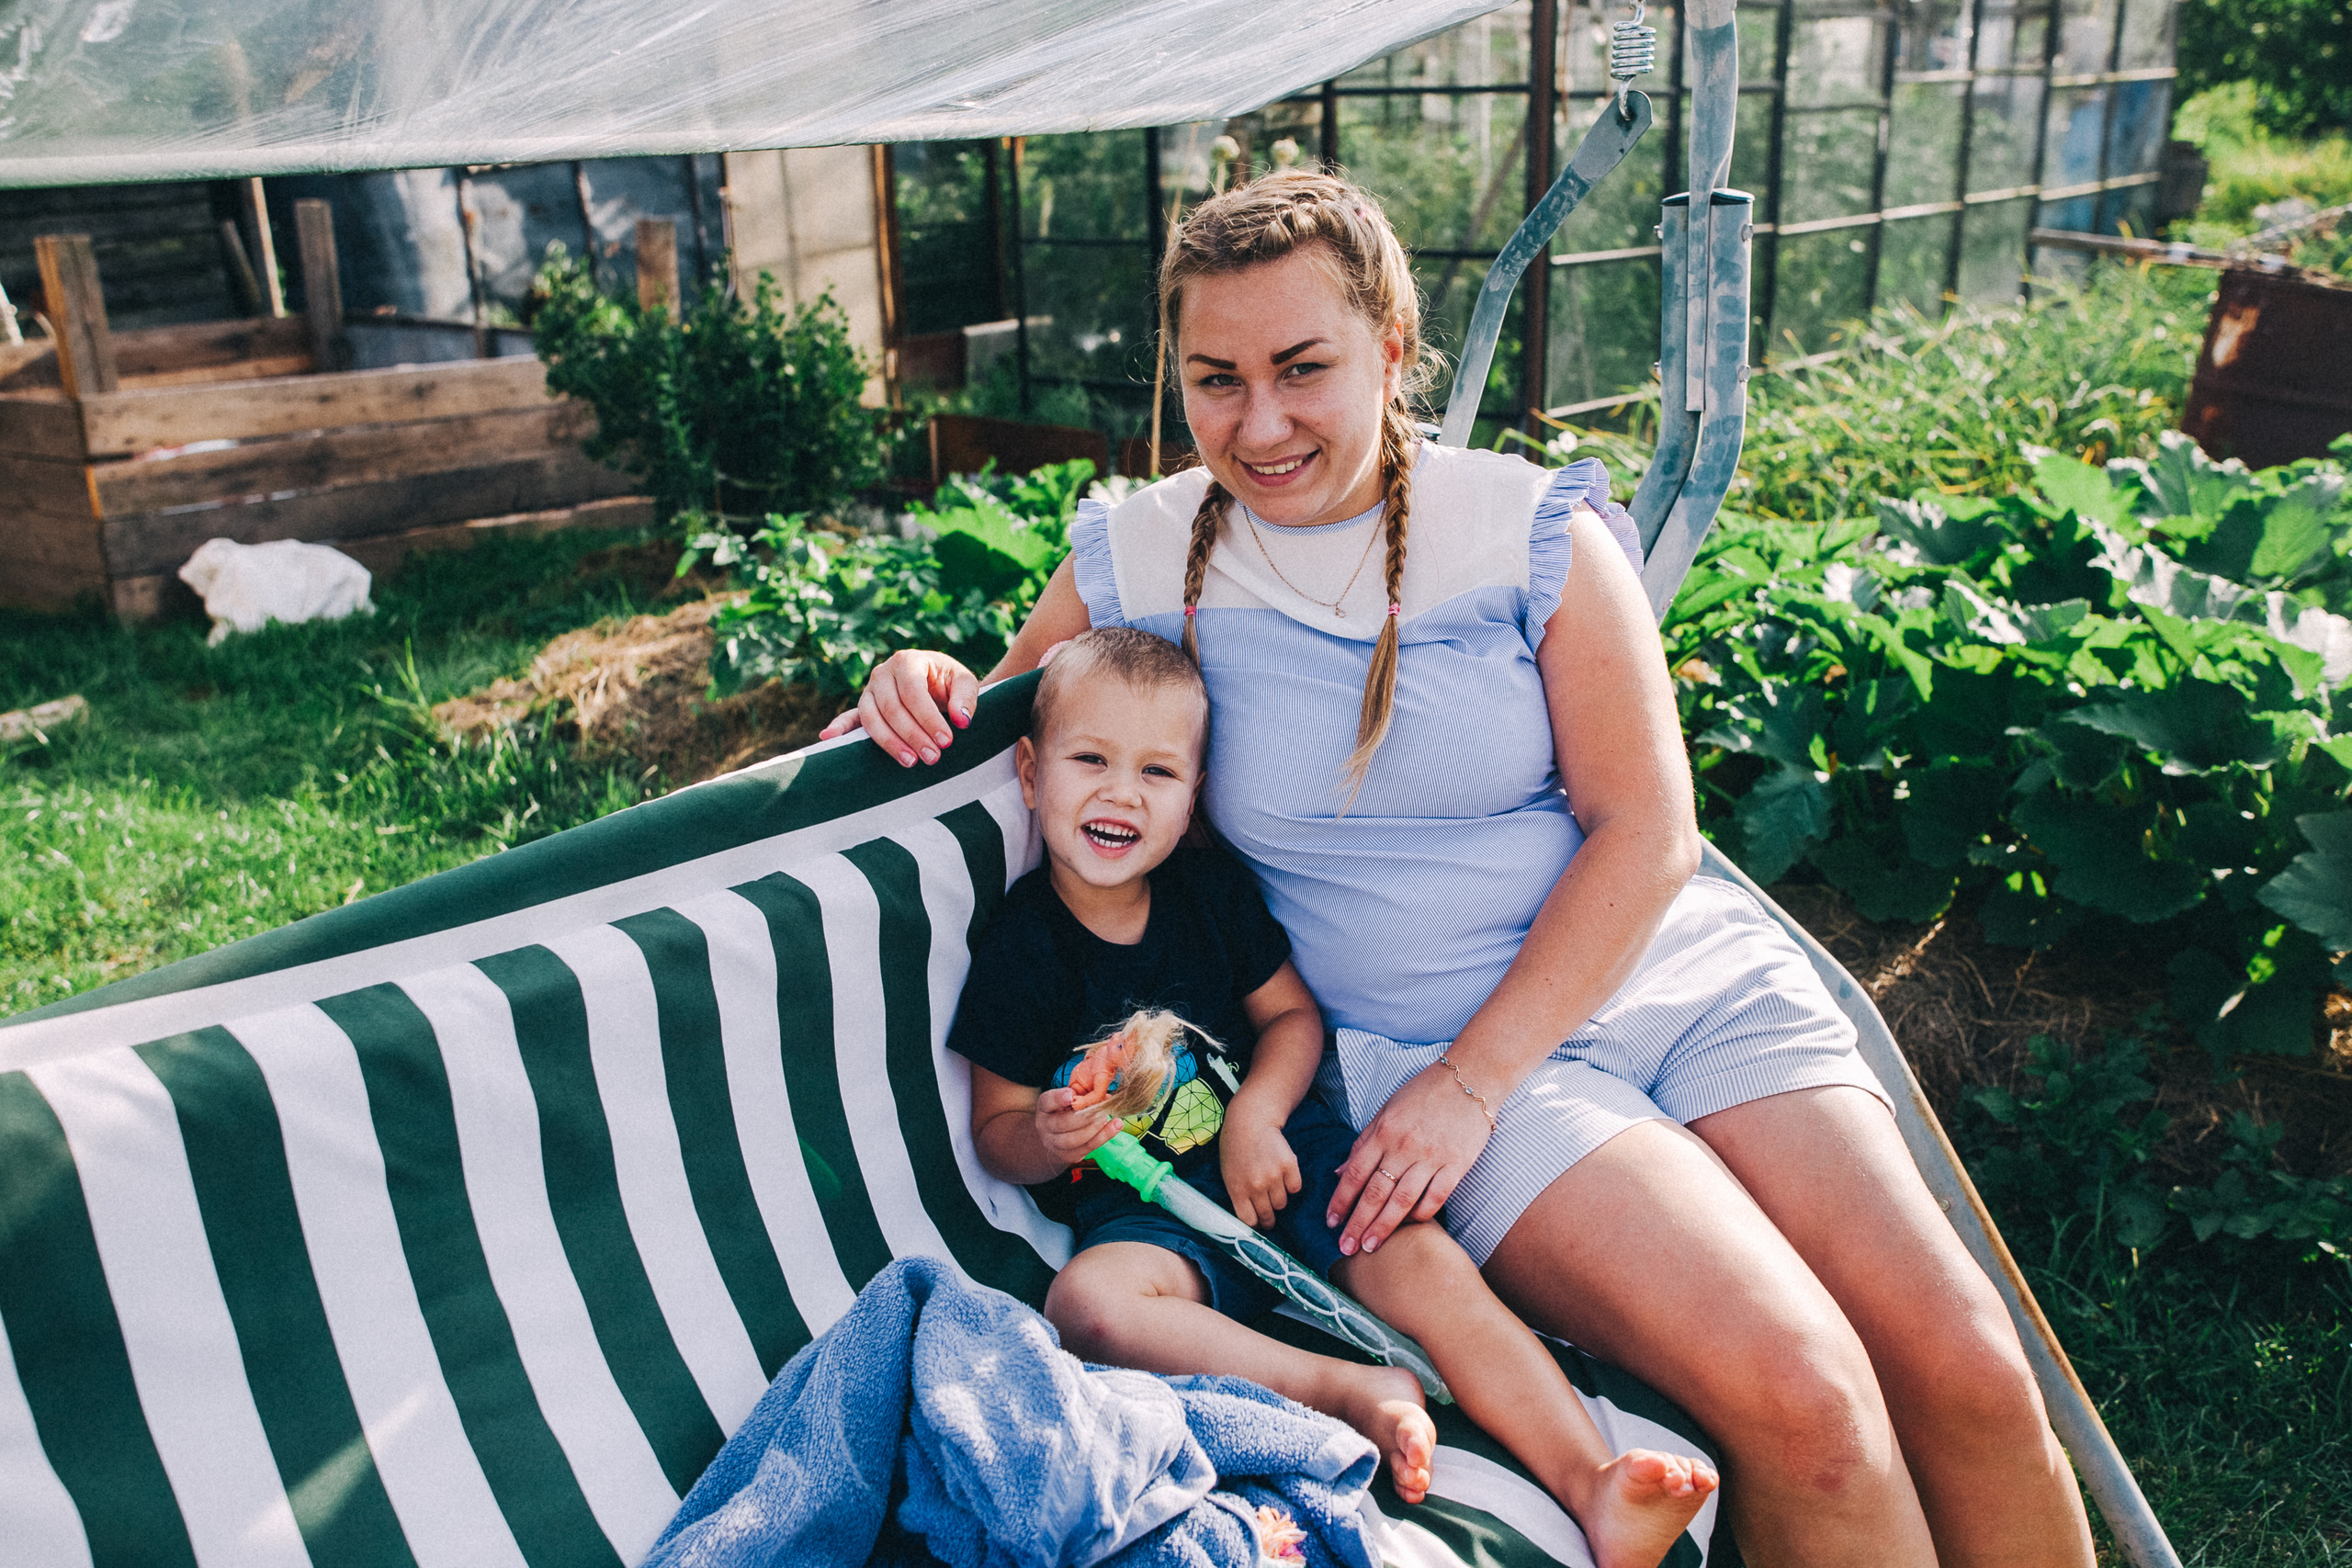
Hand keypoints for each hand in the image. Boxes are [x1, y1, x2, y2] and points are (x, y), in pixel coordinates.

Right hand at [817, 650, 979, 766]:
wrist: (935, 683)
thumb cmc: (949, 682)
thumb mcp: (964, 682)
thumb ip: (966, 698)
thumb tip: (961, 721)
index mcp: (907, 661)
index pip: (913, 692)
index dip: (928, 718)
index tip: (946, 740)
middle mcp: (883, 673)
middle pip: (892, 708)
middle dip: (913, 735)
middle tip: (934, 758)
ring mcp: (869, 690)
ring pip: (872, 718)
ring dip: (889, 742)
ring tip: (910, 762)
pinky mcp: (863, 707)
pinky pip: (849, 718)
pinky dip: (838, 728)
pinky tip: (828, 738)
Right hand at [1033, 1084, 1120, 1167]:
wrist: (1055, 1138)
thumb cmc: (1065, 1112)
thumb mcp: (1067, 1100)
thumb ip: (1081, 1096)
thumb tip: (1105, 1096)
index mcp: (1044, 1107)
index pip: (1047, 1102)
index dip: (1059, 1098)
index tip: (1071, 1094)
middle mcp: (1045, 1126)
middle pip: (1062, 1123)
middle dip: (1085, 1116)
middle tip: (1101, 1108)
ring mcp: (1055, 1143)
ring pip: (1074, 1139)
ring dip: (1094, 1128)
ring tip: (1107, 1117)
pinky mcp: (1068, 1155)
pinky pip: (1086, 1148)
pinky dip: (1103, 1137)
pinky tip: (1115, 1127)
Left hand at [1218, 1106, 1301, 1228]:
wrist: (1251, 1121)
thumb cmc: (1235, 1147)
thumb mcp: (1228, 1174)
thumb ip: (1238, 1195)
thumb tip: (1251, 1218)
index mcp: (1237, 1190)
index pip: (1249, 1221)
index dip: (1255, 1224)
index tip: (1258, 1223)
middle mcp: (1256, 1186)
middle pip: (1268, 1216)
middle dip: (1269, 1218)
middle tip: (1270, 1215)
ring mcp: (1274, 1176)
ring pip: (1282, 1204)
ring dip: (1279, 1199)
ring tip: (1273, 1186)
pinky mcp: (1289, 1166)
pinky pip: (1295, 1188)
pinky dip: (1291, 1185)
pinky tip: (1283, 1175)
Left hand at [1326, 1064, 1495, 1255]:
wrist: (1470, 1078)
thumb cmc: (1423, 1092)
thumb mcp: (1386, 1110)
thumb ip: (1363, 1142)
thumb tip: (1339, 1172)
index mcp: (1384, 1131)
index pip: (1356, 1173)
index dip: (1341, 1200)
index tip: (1331, 1222)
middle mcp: (1404, 1146)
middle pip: (1375, 1192)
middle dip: (1357, 1223)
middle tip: (1345, 1248)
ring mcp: (1432, 1157)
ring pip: (1402, 1200)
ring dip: (1384, 1226)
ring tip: (1370, 1247)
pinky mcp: (1457, 1165)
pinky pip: (1435, 1197)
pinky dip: (1421, 1215)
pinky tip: (1408, 1226)